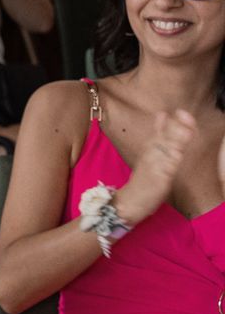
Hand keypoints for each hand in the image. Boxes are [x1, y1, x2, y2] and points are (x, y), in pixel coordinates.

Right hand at [116, 109, 198, 223]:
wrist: (129, 202)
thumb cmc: (142, 181)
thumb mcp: (149, 157)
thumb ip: (157, 138)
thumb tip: (161, 115)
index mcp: (150, 150)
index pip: (162, 132)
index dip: (171, 122)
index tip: (180, 112)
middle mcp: (152, 155)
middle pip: (165, 138)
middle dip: (175, 126)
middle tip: (182, 113)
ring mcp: (154, 166)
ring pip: (166, 151)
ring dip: (174, 139)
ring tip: (185, 128)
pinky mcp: (158, 179)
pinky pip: (166, 168)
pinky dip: (171, 159)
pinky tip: (177, 153)